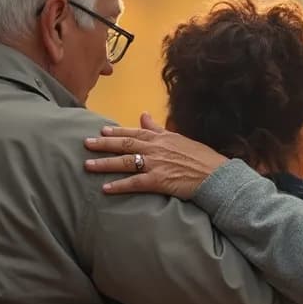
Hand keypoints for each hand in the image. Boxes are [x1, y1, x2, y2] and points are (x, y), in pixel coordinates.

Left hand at [84, 112, 229, 198]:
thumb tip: (143, 115)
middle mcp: (155, 148)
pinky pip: (134, 183)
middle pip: (124, 145)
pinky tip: (105, 188)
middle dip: (103, 144)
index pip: (134, 132)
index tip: (101, 130)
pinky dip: (119, 186)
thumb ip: (158, 128)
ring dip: (105, 163)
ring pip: (125, 162)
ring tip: (88, 165)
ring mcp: (156, 164)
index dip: (116, 132)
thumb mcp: (179, 138)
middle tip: (85, 143)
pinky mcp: (158, 181)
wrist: (216, 175)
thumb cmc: (201, 158)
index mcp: (161, 137)